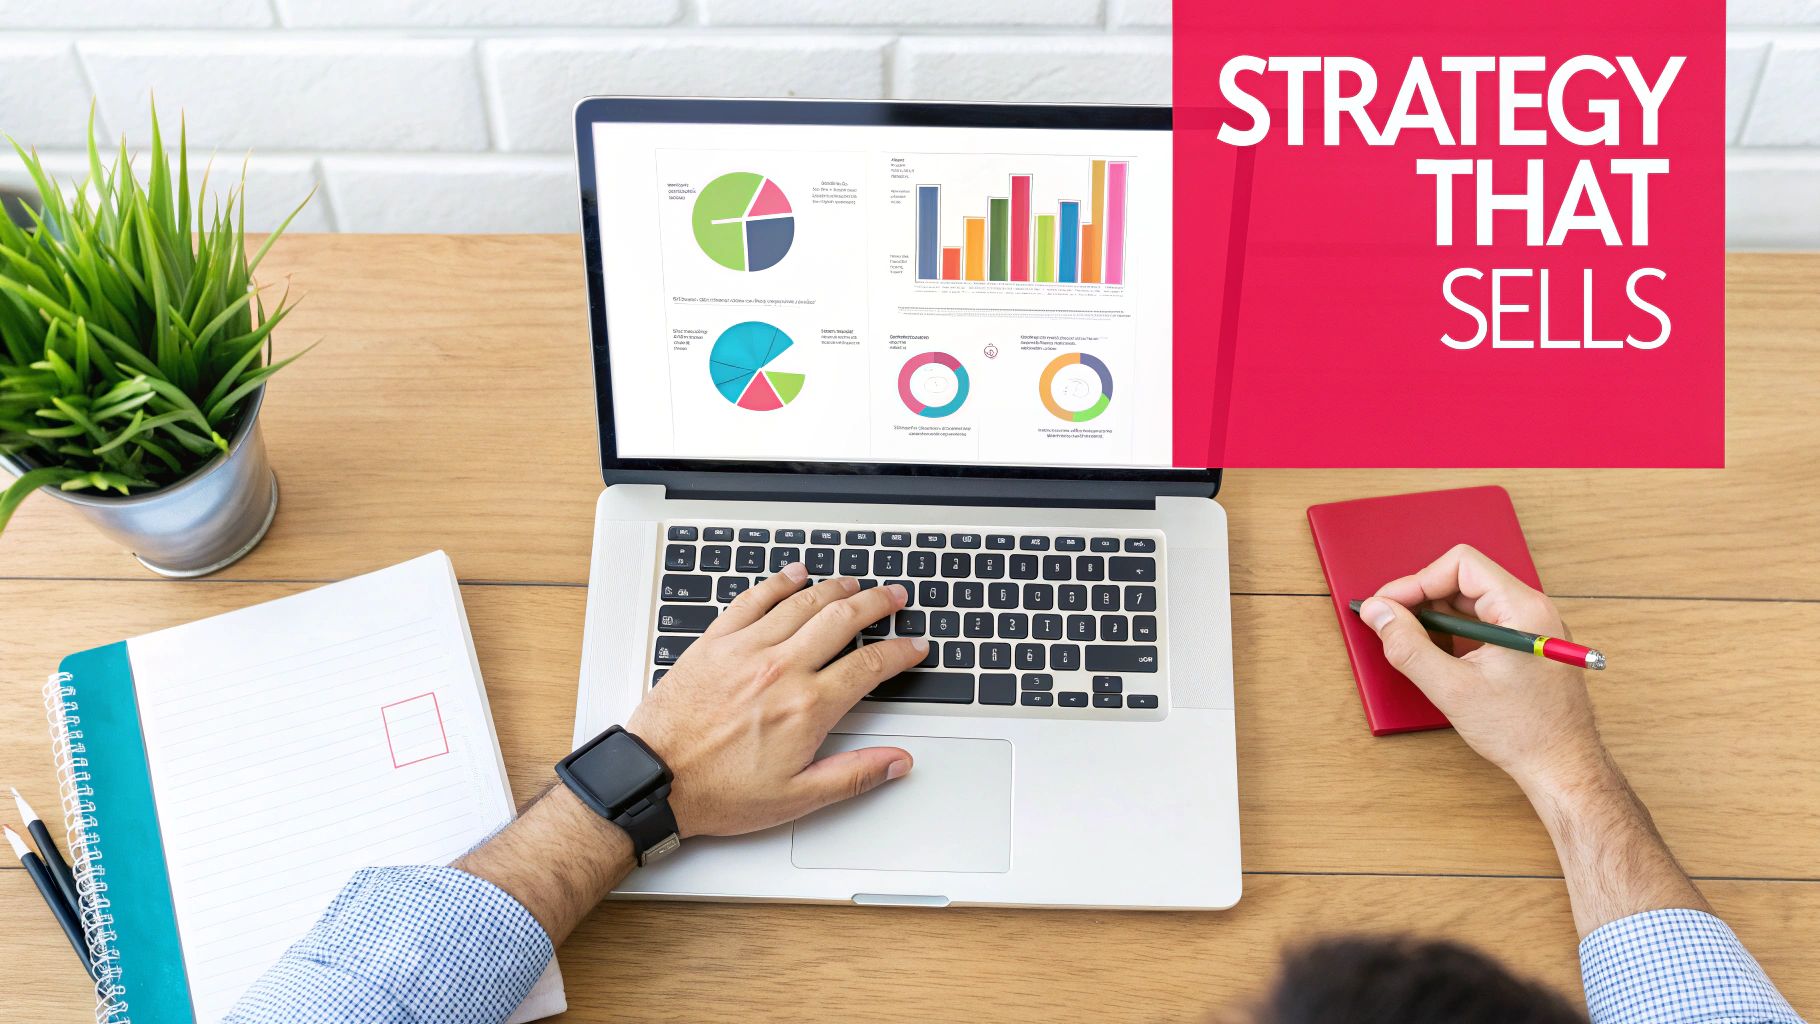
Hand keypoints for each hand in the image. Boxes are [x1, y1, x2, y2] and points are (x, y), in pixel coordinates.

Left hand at [625, 564, 925, 837]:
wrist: (654, 782)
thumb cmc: (717, 792)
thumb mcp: (796, 798)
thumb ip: (854, 775)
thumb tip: (897, 761)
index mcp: (806, 707)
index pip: (869, 667)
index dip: (899, 653)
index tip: (914, 647)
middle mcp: (780, 669)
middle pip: (842, 620)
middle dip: (876, 604)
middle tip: (894, 597)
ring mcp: (746, 650)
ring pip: (802, 603)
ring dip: (836, 588)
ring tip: (855, 583)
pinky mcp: (715, 642)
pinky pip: (753, 599)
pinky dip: (779, 582)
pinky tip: (794, 575)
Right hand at [1358, 544, 1605, 792]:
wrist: (1562, 767)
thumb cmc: (1523, 732)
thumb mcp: (1452, 688)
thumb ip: (1408, 645)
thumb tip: (1379, 613)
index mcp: (1523, 609)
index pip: (1461, 565)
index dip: (1417, 581)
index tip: (1388, 605)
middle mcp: (1533, 609)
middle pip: (1465, 579)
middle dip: (1423, 599)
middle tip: (1392, 624)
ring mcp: (1533, 626)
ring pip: (1472, 600)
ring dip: (1437, 617)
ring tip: (1415, 645)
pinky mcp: (1528, 643)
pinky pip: (1483, 620)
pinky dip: (1455, 632)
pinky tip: (1440, 657)